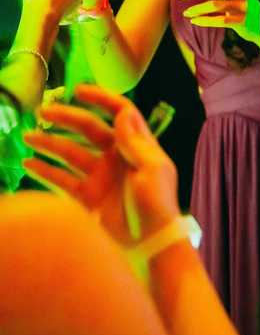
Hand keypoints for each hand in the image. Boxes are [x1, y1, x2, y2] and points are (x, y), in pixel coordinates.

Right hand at [23, 85, 179, 246]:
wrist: (149, 244)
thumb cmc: (157, 204)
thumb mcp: (153, 169)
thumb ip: (135, 142)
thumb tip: (124, 112)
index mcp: (136, 146)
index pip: (120, 113)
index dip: (102, 99)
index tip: (78, 90)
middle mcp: (116, 157)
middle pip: (88, 129)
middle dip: (66, 118)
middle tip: (42, 111)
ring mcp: (100, 176)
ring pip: (70, 152)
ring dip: (49, 144)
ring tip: (28, 137)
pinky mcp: (86, 197)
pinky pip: (61, 179)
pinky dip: (45, 171)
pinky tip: (28, 163)